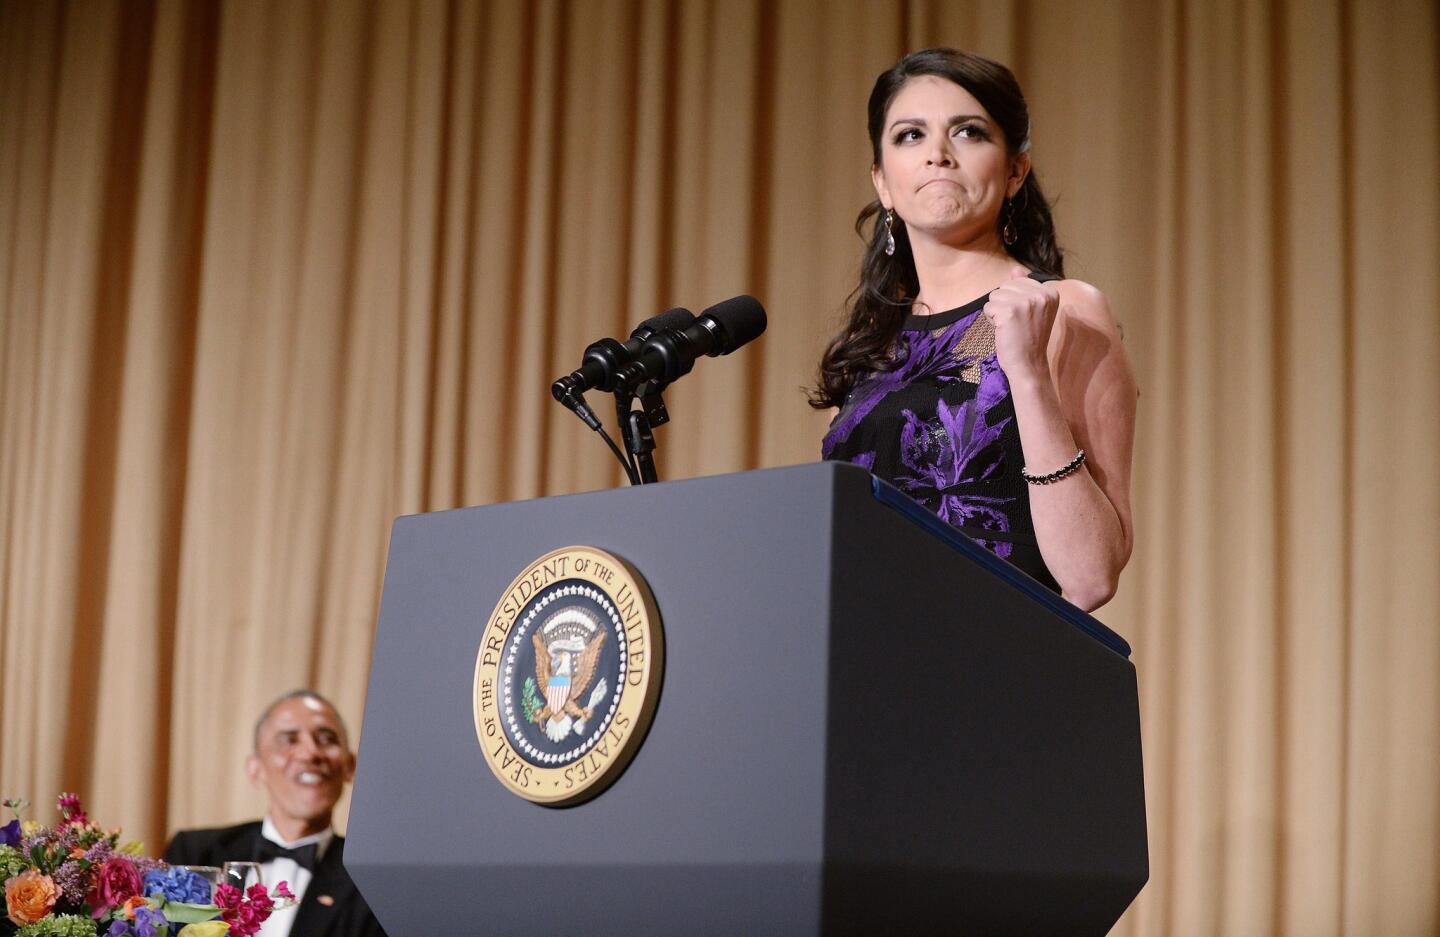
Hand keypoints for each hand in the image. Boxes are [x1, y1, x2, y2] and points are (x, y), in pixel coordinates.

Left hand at [984, 264, 1059, 379]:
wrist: (1029, 364)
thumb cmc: (1029, 338)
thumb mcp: (1032, 309)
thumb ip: (1025, 287)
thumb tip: (1016, 269)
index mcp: (1050, 291)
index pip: (1018, 282)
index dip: (1014, 300)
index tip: (1025, 318)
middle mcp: (1040, 293)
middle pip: (1004, 286)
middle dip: (1004, 304)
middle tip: (1016, 323)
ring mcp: (1025, 301)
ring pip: (994, 296)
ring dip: (996, 312)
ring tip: (1010, 326)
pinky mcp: (1010, 311)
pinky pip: (988, 307)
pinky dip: (990, 320)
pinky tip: (1003, 330)